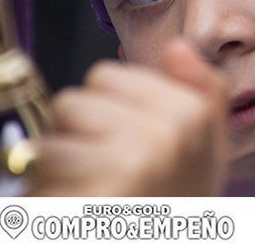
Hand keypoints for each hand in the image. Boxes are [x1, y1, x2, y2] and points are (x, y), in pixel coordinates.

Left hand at [28, 38, 228, 195]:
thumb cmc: (177, 206)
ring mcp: (132, 162)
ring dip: (61, 164)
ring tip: (91, 191)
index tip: (128, 141)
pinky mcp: (96, 195)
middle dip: (81, 133)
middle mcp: (167, 133)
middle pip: (77, 99)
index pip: (108, 76)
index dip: (109, 108)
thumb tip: (179, 47)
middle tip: (105, 170)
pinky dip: (49, 191)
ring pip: (54, 133)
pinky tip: (81, 206)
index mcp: (192, 114)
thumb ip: (204, 92)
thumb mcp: (209, 150)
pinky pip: (44, 165)